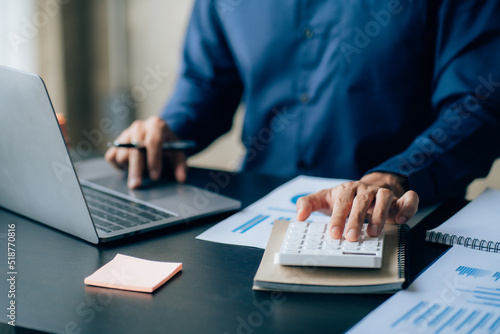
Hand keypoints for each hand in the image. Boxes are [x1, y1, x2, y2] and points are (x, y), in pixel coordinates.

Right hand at [105, 116, 186, 187]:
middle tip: (136, 185)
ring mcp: (126, 134)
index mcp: (157, 126)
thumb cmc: (168, 145)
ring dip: (129, 167)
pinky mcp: (116, 142)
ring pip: (121, 154)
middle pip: (134, 150)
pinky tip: (129, 168)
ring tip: (140, 170)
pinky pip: (111, 157)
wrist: (158, 135)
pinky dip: (118, 166)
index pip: (153, 142)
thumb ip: (181, 166)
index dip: (153, 160)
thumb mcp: (178, 153)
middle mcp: (139, 127)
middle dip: (136, 170)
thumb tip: (181, 178)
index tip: (155, 176)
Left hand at [296, 172, 418, 241]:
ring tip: (373, 233)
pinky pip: (409, 198)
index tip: (334, 234)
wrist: (366, 188)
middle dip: (356, 220)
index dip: (338, 218)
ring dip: (379, 215)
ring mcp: (383, 194)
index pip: (342, 202)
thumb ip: (309, 204)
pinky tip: (401, 220)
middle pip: (361, 201)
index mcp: (347, 190)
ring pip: (385, 198)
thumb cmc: (344, 199)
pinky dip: (408, 206)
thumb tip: (298, 216)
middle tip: (350, 237)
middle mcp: (366, 190)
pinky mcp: (400, 199)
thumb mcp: (324, 199)